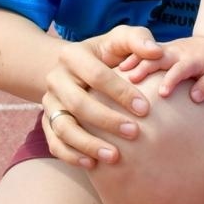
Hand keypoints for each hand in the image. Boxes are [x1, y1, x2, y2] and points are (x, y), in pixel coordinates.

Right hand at [40, 25, 159, 169]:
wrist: (77, 68)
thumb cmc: (108, 54)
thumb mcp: (120, 40)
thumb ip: (138, 39)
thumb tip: (156, 51)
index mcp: (72, 55)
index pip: (97, 75)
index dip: (121, 92)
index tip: (146, 109)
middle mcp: (55, 78)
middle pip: (78, 103)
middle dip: (107, 120)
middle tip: (135, 133)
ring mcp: (48, 102)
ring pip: (63, 127)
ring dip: (88, 144)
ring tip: (115, 157)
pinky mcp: (46, 122)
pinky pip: (54, 143)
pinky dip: (71, 155)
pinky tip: (92, 164)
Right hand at [119, 35, 203, 103]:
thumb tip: (195, 98)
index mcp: (191, 59)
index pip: (180, 69)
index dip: (171, 80)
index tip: (162, 93)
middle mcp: (175, 52)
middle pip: (158, 58)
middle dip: (144, 67)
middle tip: (131, 80)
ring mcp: (164, 49)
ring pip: (146, 53)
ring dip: (133, 62)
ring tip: (119, 74)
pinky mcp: (156, 49)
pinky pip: (141, 52)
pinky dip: (129, 59)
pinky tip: (117, 70)